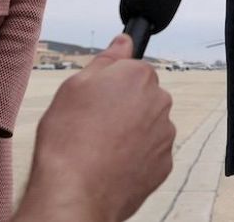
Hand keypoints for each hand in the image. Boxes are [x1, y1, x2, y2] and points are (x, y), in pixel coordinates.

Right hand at [13, 35, 174, 221]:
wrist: (76, 191)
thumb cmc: (69, 138)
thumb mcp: (75, 85)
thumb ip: (106, 59)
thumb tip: (123, 41)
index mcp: (139, 76)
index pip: (132, 69)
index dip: (110, 84)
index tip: (94, 99)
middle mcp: (160, 101)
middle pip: (143, 96)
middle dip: (124, 106)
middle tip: (93, 124)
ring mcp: (165, 134)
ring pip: (147, 124)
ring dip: (130, 131)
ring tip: (99, 147)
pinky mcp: (164, 163)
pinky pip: (150, 152)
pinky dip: (135, 156)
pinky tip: (111, 164)